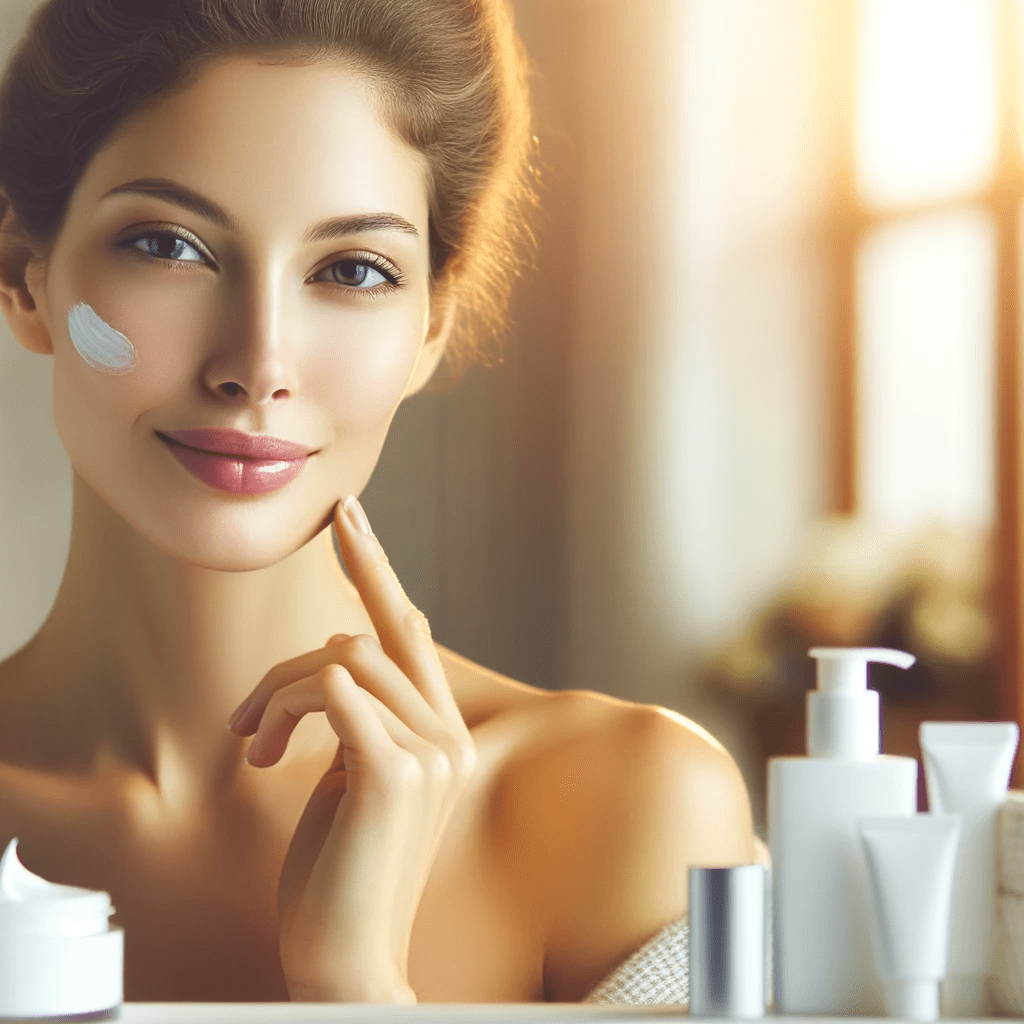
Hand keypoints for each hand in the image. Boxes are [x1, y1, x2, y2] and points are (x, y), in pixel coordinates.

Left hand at [227, 496, 477, 1001]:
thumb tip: (337, 659)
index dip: (376, 567)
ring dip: (277, 694)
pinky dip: (285, 709)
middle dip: (291, 663)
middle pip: (372, 632)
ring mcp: (430, 751)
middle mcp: (449, 734)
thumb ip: (361, 717)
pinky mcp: (395, 771)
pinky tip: (264, 752)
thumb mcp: (352, 779)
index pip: (410, 630)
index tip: (345, 517)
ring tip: (253, 747)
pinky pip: (333, 690)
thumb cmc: (342, 871)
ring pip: (342, 656)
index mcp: (442, 732)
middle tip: (246, 720)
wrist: (346, 958)